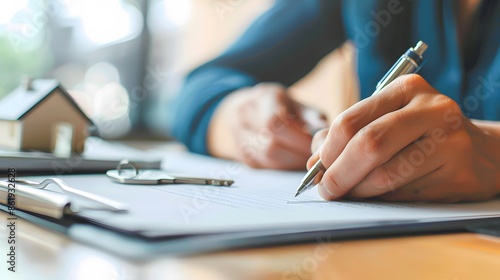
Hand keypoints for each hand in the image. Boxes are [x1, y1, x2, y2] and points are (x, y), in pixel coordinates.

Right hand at [209, 83, 318, 169]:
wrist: (244, 109)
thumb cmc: (276, 105)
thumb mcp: (295, 102)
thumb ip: (310, 116)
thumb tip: (325, 132)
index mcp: (262, 98)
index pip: (274, 123)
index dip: (298, 138)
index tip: (315, 144)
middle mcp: (244, 117)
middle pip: (271, 144)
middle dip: (298, 153)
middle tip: (316, 155)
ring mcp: (240, 138)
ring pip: (268, 158)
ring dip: (292, 162)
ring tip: (307, 158)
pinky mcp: (244, 156)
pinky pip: (266, 166)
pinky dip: (284, 166)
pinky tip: (295, 161)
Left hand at [308, 74, 499, 201]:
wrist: (479, 152)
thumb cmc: (419, 134)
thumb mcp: (385, 119)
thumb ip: (348, 134)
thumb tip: (314, 163)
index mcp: (407, 88)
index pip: (352, 120)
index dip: (327, 150)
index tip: (315, 168)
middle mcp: (431, 109)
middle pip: (369, 144)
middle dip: (338, 173)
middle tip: (326, 189)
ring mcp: (450, 141)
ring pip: (386, 174)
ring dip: (358, 190)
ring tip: (348, 193)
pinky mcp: (458, 173)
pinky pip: (404, 193)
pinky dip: (382, 199)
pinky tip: (378, 195)